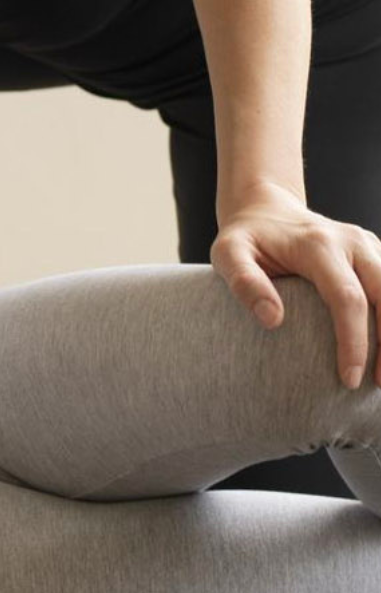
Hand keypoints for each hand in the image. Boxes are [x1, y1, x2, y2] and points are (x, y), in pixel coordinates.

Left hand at [211, 184, 380, 388]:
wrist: (265, 208)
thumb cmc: (245, 238)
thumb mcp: (227, 253)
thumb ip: (244, 283)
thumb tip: (273, 320)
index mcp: (318, 244)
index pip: (347, 298)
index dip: (354, 341)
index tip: (350, 377)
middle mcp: (352, 242)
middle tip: (379, 384)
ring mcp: (368, 245)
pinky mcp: (375, 252)